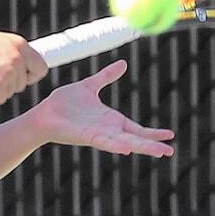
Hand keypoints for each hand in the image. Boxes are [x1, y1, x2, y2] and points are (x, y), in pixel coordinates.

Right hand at [0, 29, 48, 104]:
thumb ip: (11, 53)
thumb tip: (23, 68)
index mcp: (19, 43)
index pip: (41, 65)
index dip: (32, 75)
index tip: (24, 79)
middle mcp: (18, 56)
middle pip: (24, 83)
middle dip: (10, 85)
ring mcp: (10, 70)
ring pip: (11, 91)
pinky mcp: (0, 83)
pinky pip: (0, 99)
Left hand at [32, 60, 174, 157]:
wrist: (44, 112)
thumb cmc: (64, 102)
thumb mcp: (90, 86)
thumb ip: (106, 76)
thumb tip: (123, 63)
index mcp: (112, 120)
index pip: (137, 130)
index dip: (153, 133)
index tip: (170, 135)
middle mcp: (108, 130)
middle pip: (136, 140)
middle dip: (153, 145)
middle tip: (170, 151)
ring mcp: (99, 135)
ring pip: (125, 144)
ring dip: (141, 148)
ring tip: (160, 153)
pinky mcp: (86, 137)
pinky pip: (104, 142)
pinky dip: (116, 146)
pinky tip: (127, 149)